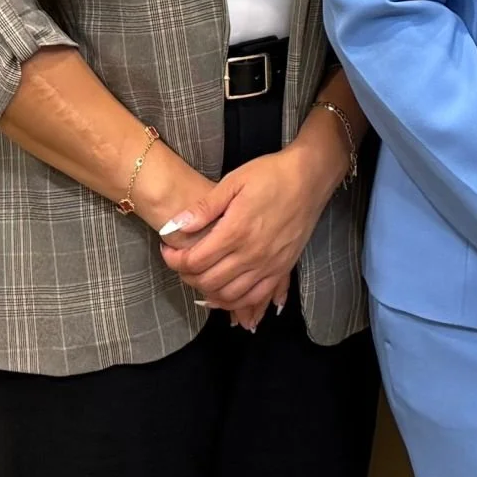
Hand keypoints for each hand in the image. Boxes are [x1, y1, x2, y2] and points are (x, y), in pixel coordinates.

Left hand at [159, 146, 334, 327]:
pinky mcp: (282, 268)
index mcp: (236, 231)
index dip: (174, 260)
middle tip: (180, 262)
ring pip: (229, 295)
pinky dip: (236, 302)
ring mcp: (268, 264)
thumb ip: (204, 208)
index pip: (194, 261)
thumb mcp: (234, 181)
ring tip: (199, 276)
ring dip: (208, 291)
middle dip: (186, 275)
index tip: (167, 249)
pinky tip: (224, 294)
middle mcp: (252, 254)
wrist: (310, 177)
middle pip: (208, 281)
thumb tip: (174, 226)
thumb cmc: (271, 175)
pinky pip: (255, 297)